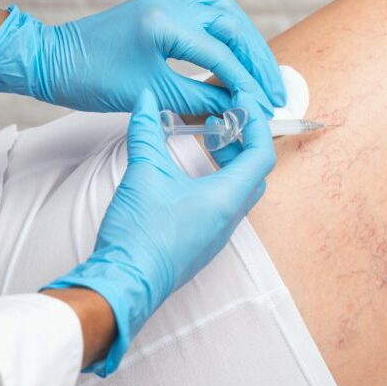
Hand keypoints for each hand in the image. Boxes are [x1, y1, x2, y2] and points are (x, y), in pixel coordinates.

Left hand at [0, 0, 285, 115]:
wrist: (57, 59)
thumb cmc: (94, 78)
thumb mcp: (153, 93)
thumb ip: (201, 97)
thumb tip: (236, 105)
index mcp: (165, 22)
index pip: (223, 53)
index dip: (249, 83)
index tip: (266, 105)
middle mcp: (172, 2)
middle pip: (234, 27)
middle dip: (260, 61)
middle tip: (277, 91)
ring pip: (227, 13)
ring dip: (251, 43)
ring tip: (266, 73)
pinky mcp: (166, 3)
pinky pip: (210, 10)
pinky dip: (231, 31)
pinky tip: (241, 48)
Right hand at [43, 89, 275, 374]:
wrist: (125, 284)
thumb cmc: (140, 235)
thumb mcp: (144, 174)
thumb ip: (147, 132)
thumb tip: (146, 101)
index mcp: (227, 198)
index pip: (261, 154)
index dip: (257, 124)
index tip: (244, 103)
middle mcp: (231, 217)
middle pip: (255, 171)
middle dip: (245, 141)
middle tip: (227, 120)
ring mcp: (219, 232)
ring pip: (241, 189)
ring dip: (233, 161)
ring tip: (211, 140)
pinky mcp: (205, 240)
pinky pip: (226, 204)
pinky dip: (220, 180)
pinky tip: (195, 172)